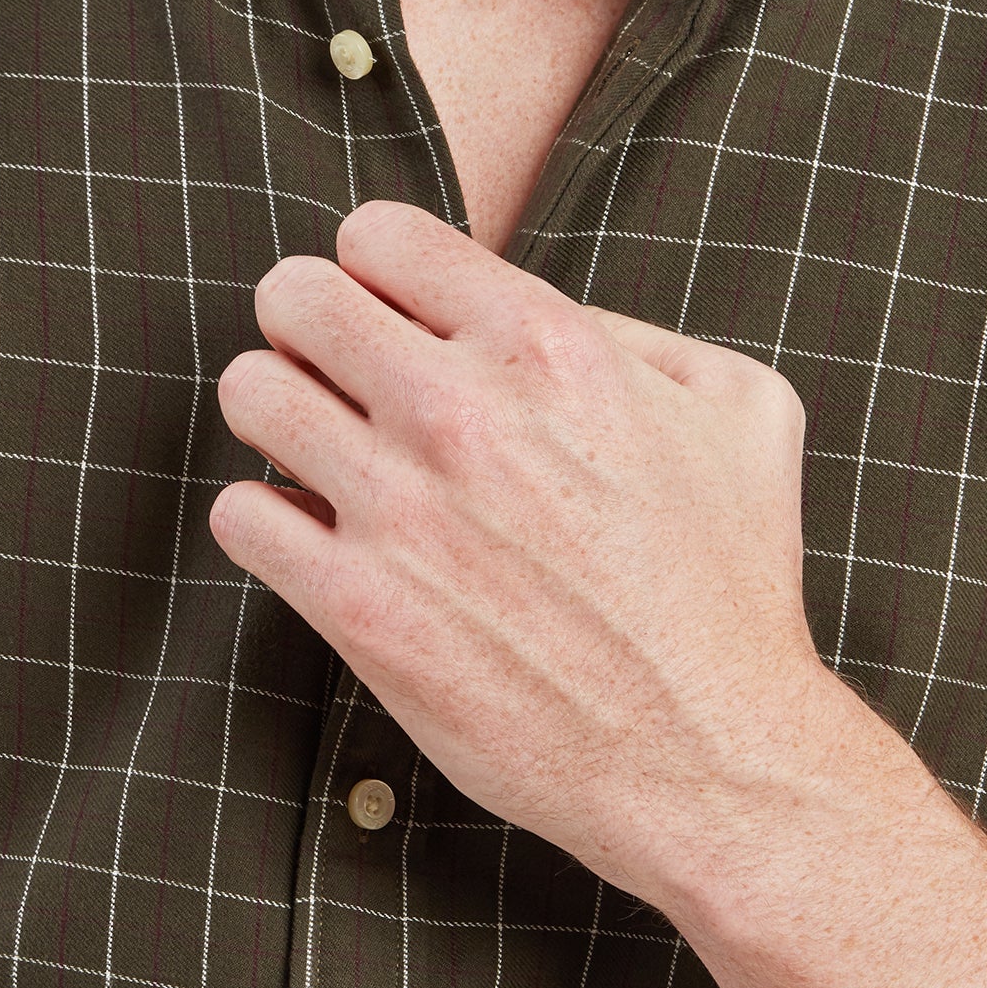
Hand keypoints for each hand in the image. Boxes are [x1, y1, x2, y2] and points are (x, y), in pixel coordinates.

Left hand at [209, 198, 840, 898]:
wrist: (711, 753)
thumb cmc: (732, 587)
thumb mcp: (745, 412)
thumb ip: (638, 335)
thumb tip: (531, 315)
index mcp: (549, 344)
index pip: (378, 234)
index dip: (375, 269)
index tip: (391, 315)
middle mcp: (461, 411)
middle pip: (295, 297)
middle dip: (306, 325)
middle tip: (336, 374)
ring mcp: (399, 510)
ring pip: (251, 394)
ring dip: (278, 415)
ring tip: (324, 456)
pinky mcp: (357, 607)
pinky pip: (241, 514)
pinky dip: (269, 520)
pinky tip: (323, 541)